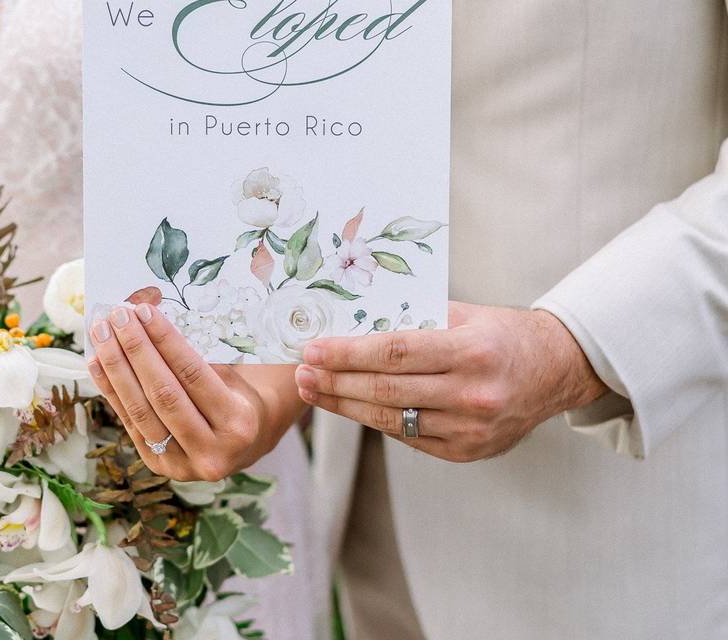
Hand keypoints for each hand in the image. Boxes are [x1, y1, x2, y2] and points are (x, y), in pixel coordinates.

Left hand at [87, 304, 269, 480]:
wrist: (241, 446)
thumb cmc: (237, 400)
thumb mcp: (232, 378)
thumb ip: (197, 356)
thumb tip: (148, 318)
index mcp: (237, 422)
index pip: (193, 374)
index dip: (166, 341)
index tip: (145, 311)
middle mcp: (212, 449)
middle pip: (163, 394)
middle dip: (136, 350)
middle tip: (118, 316)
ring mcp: (182, 464)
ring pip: (140, 411)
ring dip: (116, 367)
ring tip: (102, 334)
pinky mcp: (157, 465)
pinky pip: (128, 423)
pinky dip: (111, 390)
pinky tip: (97, 362)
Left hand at [295, 302, 608, 461]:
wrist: (555, 371)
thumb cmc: (503, 334)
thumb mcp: (465, 314)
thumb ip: (414, 320)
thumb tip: (353, 322)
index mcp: (472, 351)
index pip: (395, 352)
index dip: (348, 353)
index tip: (313, 350)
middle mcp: (472, 393)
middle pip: (386, 390)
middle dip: (336, 382)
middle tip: (301, 373)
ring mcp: (470, 428)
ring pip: (391, 419)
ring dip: (346, 406)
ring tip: (314, 391)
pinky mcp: (466, 451)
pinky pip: (408, 437)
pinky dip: (377, 421)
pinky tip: (351, 407)